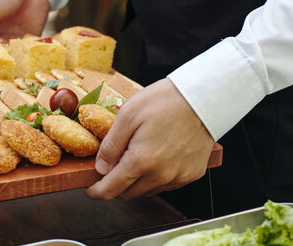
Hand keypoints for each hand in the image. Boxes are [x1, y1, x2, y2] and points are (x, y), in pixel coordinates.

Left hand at [84, 78, 214, 199]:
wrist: (203, 97)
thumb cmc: (165, 101)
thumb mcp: (128, 116)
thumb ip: (111, 145)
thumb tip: (100, 168)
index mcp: (142, 161)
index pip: (111, 190)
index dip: (95, 191)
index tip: (89, 188)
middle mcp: (161, 176)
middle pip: (128, 194)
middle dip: (114, 185)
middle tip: (109, 167)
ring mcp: (178, 177)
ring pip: (146, 191)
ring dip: (134, 182)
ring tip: (133, 156)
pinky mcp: (191, 174)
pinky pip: (165, 185)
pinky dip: (154, 178)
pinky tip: (153, 157)